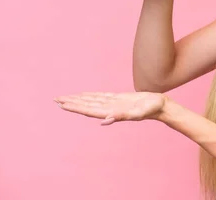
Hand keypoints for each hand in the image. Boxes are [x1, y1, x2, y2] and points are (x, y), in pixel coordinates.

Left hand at [54, 91, 168, 125]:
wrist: (161, 106)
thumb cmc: (152, 109)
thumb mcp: (138, 112)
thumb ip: (122, 116)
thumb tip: (104, 121)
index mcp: (112, 112)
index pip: (89, 110)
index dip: (75, 107)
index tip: (62, 105)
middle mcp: (109, 108)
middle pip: (87, 105)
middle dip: (71, 102)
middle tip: (55, 99)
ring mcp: (113, 103)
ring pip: (91, 101)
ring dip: (78, 99)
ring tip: (65, 98)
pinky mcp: (118, 98)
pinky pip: (100, 96)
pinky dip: (90, 95)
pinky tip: (84, 95)